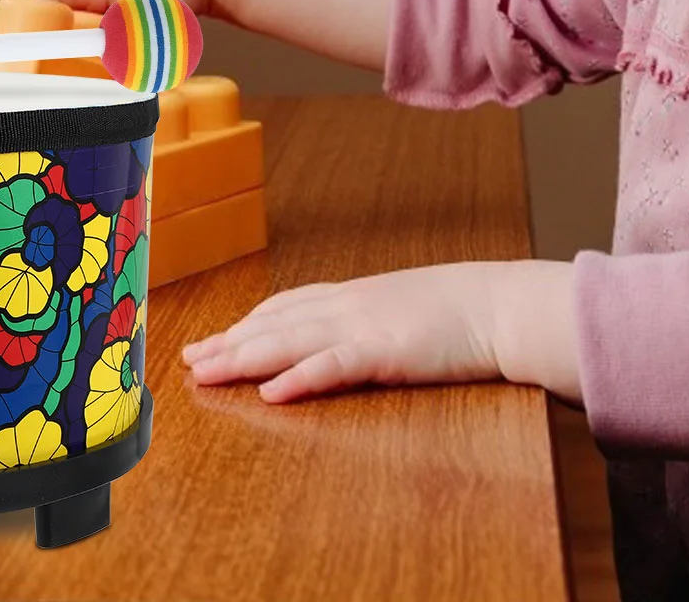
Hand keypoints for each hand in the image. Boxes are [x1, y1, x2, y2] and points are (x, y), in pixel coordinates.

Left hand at [181, 260, 580, 403]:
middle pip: (274, 324)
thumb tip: (340, 334)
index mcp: (353, 296)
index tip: (213, 338)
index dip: (245, 324)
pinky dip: (300, 378)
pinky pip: (335, 365)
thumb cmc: (458, 310)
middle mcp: (348, 306)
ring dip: (243, 358)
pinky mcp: (385, 351)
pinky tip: (273, 392)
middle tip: (189, 360)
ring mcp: (364, 326)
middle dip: (228, 343)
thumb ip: (367, 318)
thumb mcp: (400, 308)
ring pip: (290, 342)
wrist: (499, 304)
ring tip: (206, 373)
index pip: (285, 307)